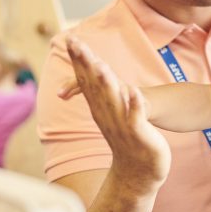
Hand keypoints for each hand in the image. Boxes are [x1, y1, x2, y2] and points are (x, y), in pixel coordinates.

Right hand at [66, 37, 170, 191]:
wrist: (139, 173)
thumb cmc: (126, 140)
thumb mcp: (110, 114)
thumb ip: (99, 94)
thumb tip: (90, 71)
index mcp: (100, 108)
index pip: (86, 79)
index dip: (79, 59)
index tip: (71, 39)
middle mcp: (107, 114)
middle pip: (94, 84)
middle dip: (85, 63)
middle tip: (75, 42)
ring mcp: (122, 124)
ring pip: (112, 100)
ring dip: (105, 83)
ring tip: (99, 64)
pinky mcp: (140, 134)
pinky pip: (136, 118)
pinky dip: (134, 105)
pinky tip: (134, 92)